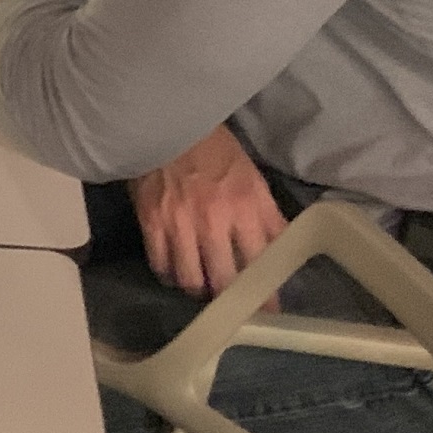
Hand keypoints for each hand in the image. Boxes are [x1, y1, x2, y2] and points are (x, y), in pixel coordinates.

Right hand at [130, 126, 288, 299]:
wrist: (167, 122)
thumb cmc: (215, 149)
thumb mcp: (252, 177)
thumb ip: (267, 215)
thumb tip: (282, 248)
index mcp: (246, 205)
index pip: (261, 261)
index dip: (266, 292)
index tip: (268, 310)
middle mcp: (214, 220)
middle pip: (225, 280)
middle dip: (230, 298)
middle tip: (232, 306)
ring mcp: (180, 223)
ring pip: (190, 280)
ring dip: (198, 289)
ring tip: (201, 286)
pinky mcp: (151, 222)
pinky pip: (161, 265)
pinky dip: (170, 274)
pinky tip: (175, 271)